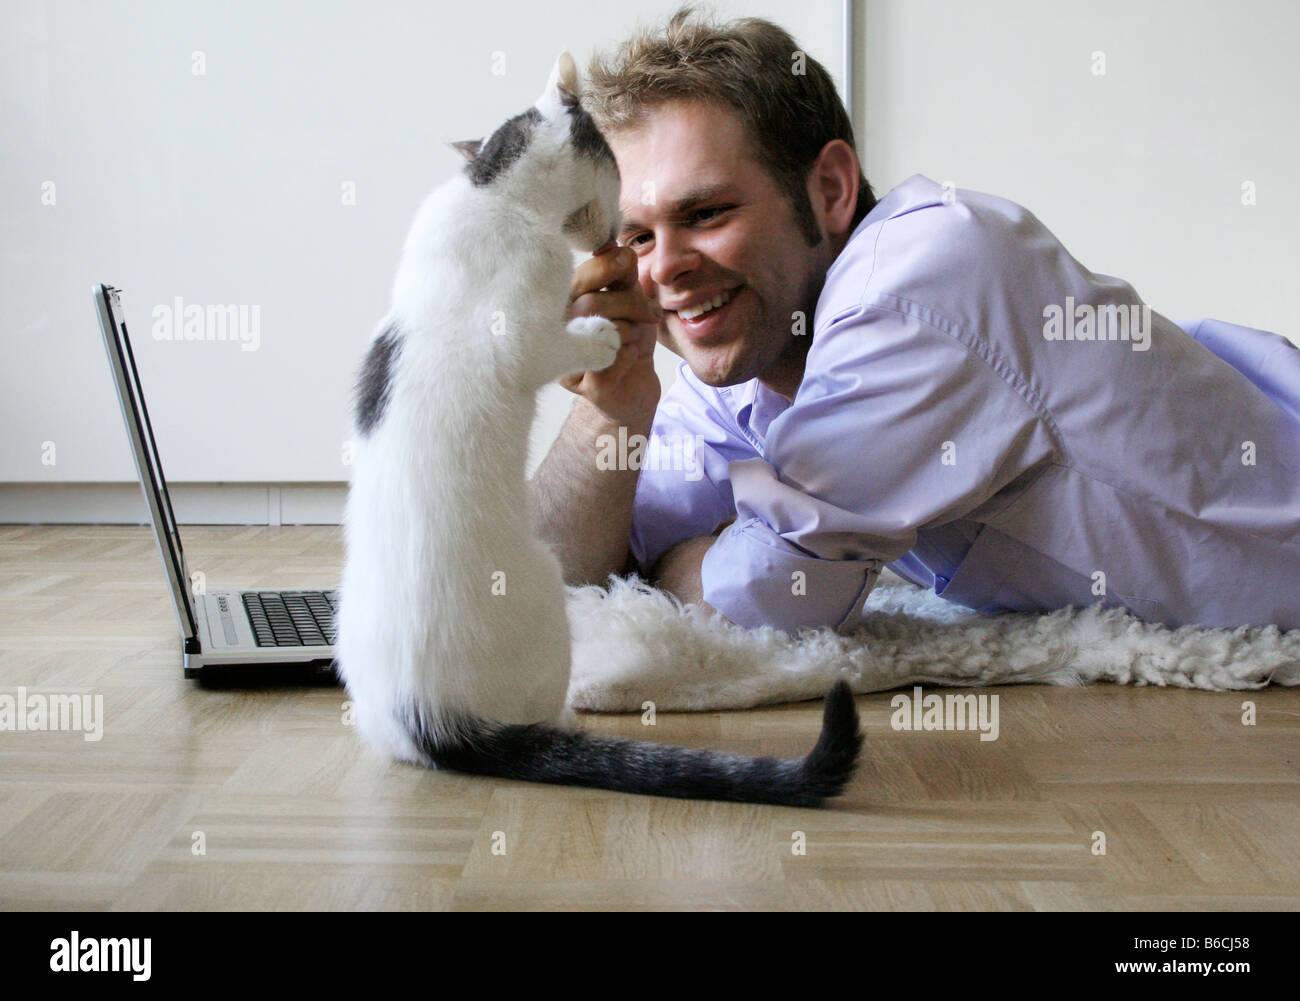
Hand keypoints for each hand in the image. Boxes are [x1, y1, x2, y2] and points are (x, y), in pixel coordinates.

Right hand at [562, 245, 662, 425]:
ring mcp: (565, 360)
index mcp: (565, 304)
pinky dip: (631, 355)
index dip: (607, 266)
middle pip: (591, 303)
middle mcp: (556, 331)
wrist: (633, 388)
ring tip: (636, 338)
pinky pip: (613, 359)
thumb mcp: (629, 300)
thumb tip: (614, 246)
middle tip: (649, 314)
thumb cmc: (627, 340)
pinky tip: (631, 358)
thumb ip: (621, 274)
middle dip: (631, 303)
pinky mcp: (583, 385)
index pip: (579, 277)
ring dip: (631, 330)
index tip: (629, 265)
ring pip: (602, 331)